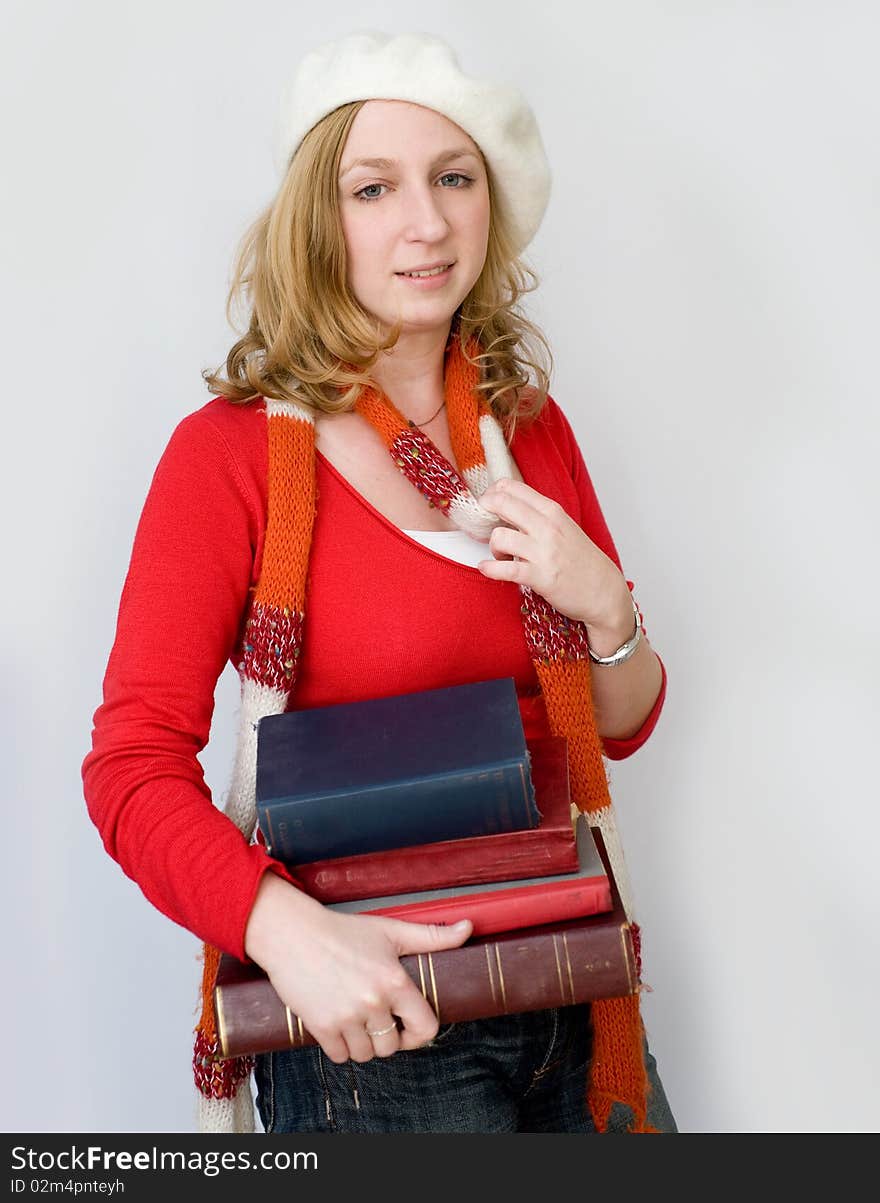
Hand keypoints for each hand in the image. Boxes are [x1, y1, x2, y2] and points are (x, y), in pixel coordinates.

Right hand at [244, 873, 472, 1063]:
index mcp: (395, 981)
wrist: (293, 934)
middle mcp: (372, 1002)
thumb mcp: (391, 930)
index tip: (409, 1027)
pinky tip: (338, 1024)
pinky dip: (340, 1047)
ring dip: (363, 1043)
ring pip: (366, 1055)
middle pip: (392, 1047)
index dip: (420, 1033)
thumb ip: (432, 936)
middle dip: (386, 1037)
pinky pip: (339, 1056)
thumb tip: (468, 928)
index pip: (425, 1028)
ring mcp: (345, 1016)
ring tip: (356, 1019)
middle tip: (375, 1018)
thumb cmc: (343, 930)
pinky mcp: (320, 1025)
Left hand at [477, 478, 631, 635]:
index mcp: (553, 512)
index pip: (513, 487)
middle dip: (485, 509)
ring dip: (493, 547)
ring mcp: (543, 552)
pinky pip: (505, 570)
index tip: (488, 502)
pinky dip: (490, 569)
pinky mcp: (539, 577)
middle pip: (502, 503)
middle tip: (484, 520)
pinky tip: (487, 568)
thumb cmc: (582, 561)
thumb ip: (539, 516)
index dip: (493, 492)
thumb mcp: (564, 527)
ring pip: (500, 537)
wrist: (604, 591)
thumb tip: (507, 506)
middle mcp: (548, 528)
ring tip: (501, 556)